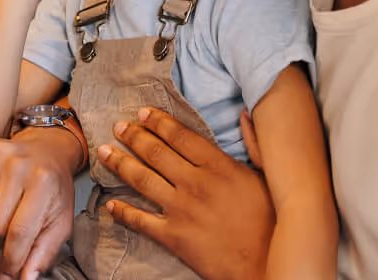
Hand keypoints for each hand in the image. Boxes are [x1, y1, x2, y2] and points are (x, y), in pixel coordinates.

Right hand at [0, 130, 79, 279]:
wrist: (47, 149)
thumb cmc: (53, 186)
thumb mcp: (59, 220)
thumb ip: (43, 253)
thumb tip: (25, 279)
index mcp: (43, 183)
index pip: (19, 233)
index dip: (11, 261)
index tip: (8, 276)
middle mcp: (19, 166)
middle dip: (2, 235)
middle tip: (13, 223)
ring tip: (5, 201)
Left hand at [97, 108, 274, 279]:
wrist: (268, 265)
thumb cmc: (273, 222)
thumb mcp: (268, 176)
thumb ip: (255, 143)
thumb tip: (245, 114)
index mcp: (219, 166)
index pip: (181, 136)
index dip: (159, 122)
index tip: (143, 112)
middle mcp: (195, 183)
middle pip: (156, 152)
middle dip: (133, 136)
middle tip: (118, 126)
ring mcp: (182, 210)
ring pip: (142, 179)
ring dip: (120, 163)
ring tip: (104, 152)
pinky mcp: (174, 236)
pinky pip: (141, 220)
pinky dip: (123, 212)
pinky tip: (110, 205)